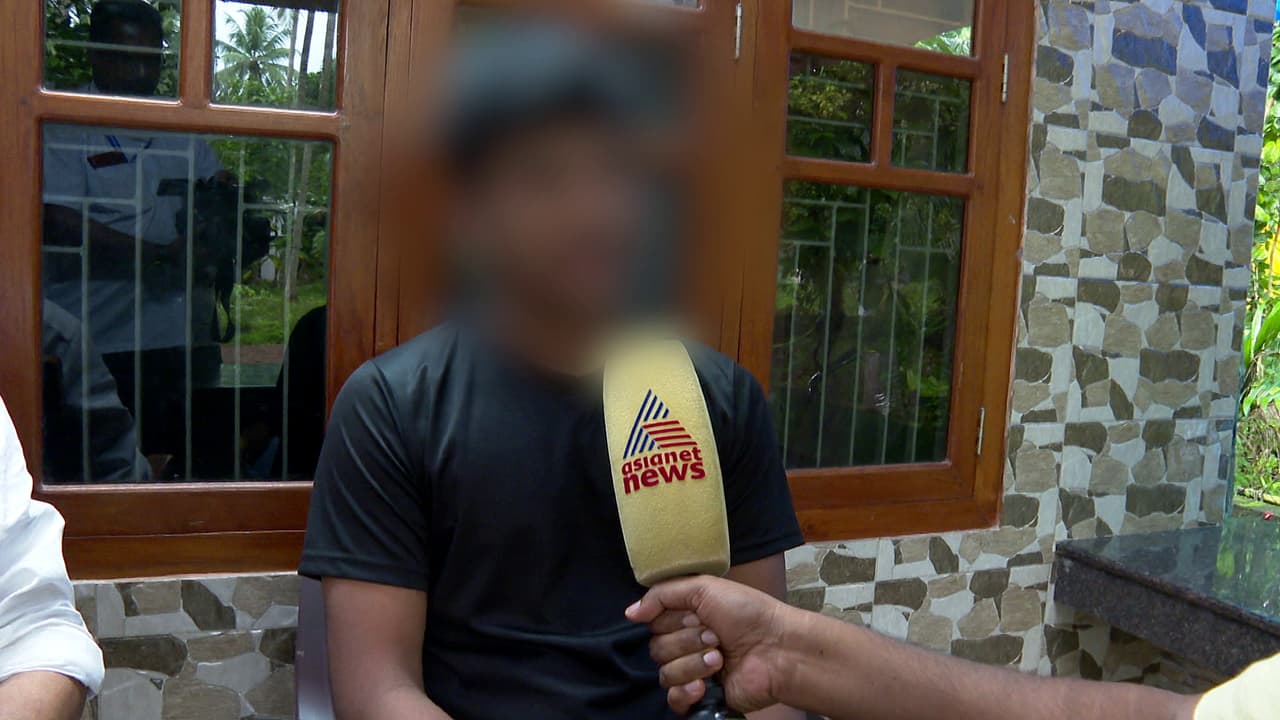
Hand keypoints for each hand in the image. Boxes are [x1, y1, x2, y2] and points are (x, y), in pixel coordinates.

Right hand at [625, 575, 791, 714]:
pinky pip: (673, 700)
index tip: (697, 617)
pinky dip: (685, 692)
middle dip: (686, 642)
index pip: (653, 624)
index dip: (673, 622)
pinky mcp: (702, 698)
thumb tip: (630, 613)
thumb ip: (662, 595)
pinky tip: (703, 686)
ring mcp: (693, 673)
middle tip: (715, 637)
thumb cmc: (747, 612)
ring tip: (720, 659)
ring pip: (665, 673)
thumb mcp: (704, 588)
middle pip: (657, 649)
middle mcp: (686, 645)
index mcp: (685, 619)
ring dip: (693, 664)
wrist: (778, 648)